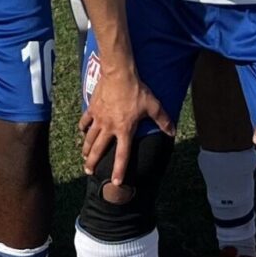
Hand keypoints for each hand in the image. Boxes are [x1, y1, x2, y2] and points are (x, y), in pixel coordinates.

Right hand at [78, 64, 174, 194]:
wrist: (119, 74)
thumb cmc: (136, 90)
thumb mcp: (153, 106)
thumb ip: (163, 120)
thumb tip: (173, 132)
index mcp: (124, 130)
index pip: (122, 155)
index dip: (119, 170)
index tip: (116, 182)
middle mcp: (109, 127)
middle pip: (99, 150)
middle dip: (93, 163)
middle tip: (88, 172)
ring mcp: (99, 118)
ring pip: (89, 138)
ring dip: (86, 149)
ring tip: (84, 157)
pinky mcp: (92, 109)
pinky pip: (85, 121)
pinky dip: (83, 128)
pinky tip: (82, 132)